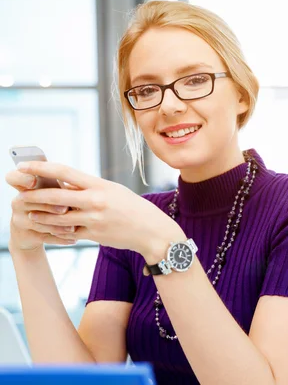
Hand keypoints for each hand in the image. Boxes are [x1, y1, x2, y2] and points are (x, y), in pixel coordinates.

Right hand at [5, 169, 72, 251]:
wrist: (31, 231)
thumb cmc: (48, 203)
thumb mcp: (50, 191)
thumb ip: (57, 184)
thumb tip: (78, 184)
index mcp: (23, 187)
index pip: (14, 178)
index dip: (22, 178)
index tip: (33, 182)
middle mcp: (18, 201)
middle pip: (33, 202)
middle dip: (51, 206)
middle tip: (67, 209)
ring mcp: (19, 219)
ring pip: (40, 222)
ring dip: (59, 225)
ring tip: (75, 228)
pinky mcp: (25, 235)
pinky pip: (44, 237)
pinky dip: (61, 239)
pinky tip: (74, 239)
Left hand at [14, 161, 183, 256]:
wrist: (152, 231)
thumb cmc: (133, 208)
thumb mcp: (114, 191)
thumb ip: (90, 187)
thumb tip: (64, 182)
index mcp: (100, 185)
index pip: (65, 172)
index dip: (42, 168)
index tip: (25, 166)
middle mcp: (96, 201)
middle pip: (56, 196)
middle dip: (34, 195)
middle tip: (20, 194)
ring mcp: (94, 220)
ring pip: (58, 217)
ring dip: (40, 216)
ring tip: (29, 214)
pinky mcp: (94, 236)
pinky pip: (69, 233)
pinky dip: (57, 231)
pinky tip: (49, 229)